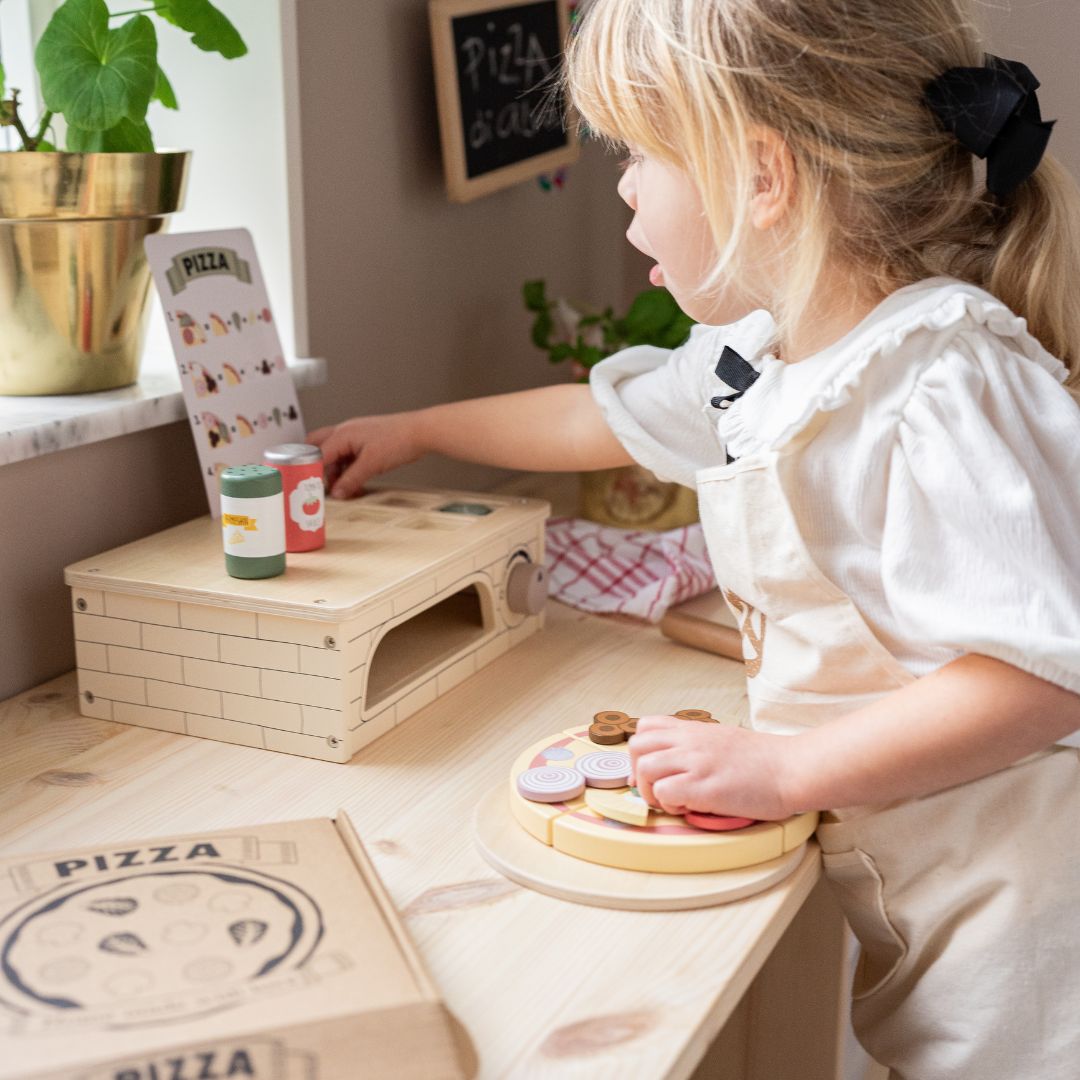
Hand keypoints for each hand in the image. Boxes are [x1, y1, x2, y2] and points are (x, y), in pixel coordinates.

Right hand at [306, 413, 422, 498]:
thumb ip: (351, 480)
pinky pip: (349, 454)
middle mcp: (345, 431)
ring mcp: (356, 435)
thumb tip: (337, 492)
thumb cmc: (399, 439)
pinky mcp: (366, 440)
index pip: (317, 454)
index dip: (313, 472)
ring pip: (336, 453)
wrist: (420, 432)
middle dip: (318, 467)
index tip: (312, 488)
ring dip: (336, 470)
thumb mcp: (371, 464)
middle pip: (319, 447)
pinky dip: (348, 467)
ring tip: (344, 488)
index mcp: (342, 434)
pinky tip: (356, 481)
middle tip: (322, 484)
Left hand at [628, 715, 800, 820]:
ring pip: (645, 769)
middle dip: (638, 771)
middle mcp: (690, 742)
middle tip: (656, 789)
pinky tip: (688, 808)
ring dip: (651, 792)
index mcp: (694, 730)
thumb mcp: (723, 738)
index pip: (646, 726)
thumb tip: (679, 761)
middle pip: (636, 746)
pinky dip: (668, 805)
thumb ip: (698, 744)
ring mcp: (696, 762)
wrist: (792, 768)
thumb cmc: (764, 760)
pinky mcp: (704, 786)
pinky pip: (664, 793)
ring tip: (673, 802)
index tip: (651, 771)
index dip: (642, 750)